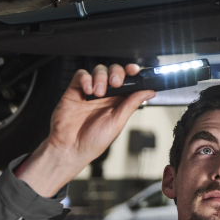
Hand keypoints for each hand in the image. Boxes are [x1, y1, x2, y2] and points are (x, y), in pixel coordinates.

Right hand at [16, 64, 154, 196]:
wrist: (71, 148)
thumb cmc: (94, 141)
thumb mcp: (117, 123)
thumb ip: (131, 104)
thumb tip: (149, 92)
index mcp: (119, 102)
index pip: (129, 81)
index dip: (133, 73)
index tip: (135, 71)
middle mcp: (106, 95)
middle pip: (114, 71)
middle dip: (117, 72)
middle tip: (116, 82)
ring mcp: (90, 91)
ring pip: (99, 70)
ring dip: (102, 77)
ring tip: (99, 92)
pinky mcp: (75, 90)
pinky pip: (81, 75)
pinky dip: (86, 79)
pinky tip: (88, 91)